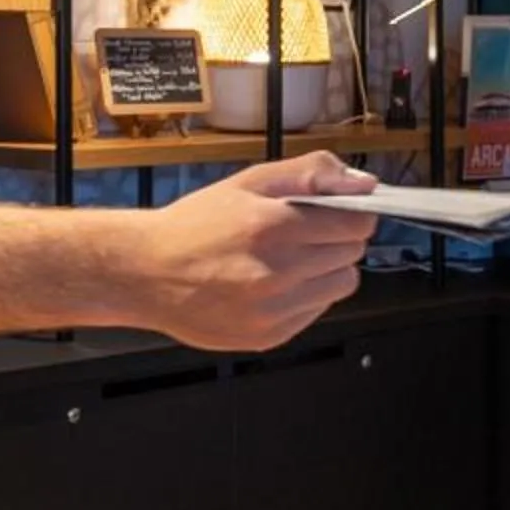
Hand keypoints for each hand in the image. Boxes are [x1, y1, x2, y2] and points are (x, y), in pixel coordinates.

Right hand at [121, 153, 378, 351]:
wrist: (146, 274)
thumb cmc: (195, 224)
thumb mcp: (249, 182)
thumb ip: (311, 174)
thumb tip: (363, 182)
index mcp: (272, 227)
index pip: (355, 224)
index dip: (351, 213)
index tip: (337, 211)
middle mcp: (276, 273)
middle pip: (352, 254)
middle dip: (336, 239)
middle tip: (302, 233)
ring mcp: (274, 310)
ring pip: (341, 285)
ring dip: (326, 270)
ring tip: (287, 260)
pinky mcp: (269, 336)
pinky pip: (316, 312)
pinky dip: (306, 297)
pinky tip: (273, 285)